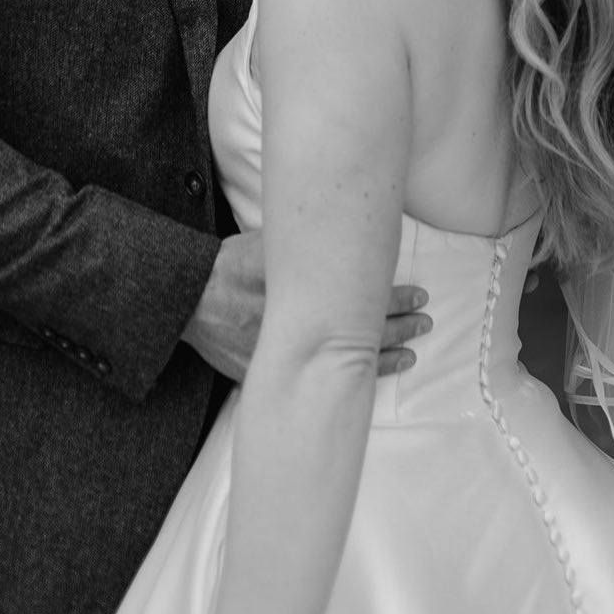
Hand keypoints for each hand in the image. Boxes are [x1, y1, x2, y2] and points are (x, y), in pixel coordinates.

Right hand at [181, 231, 430, 382]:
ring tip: (411, 351)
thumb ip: (304, 244)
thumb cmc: (230, 265)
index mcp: (303, 289)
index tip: (419, 294)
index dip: (394, 296)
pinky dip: (346, 382)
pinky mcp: (272, 375)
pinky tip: (367, 380)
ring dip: (383, 356)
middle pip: (362, 329)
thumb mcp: (268, 243)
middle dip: (398, 325)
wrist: (188, 300)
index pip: (362, 295)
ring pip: (346, 361)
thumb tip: (346, 229)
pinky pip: (318, 383)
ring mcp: (287, 356)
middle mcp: (299, 325)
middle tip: (425, 320)